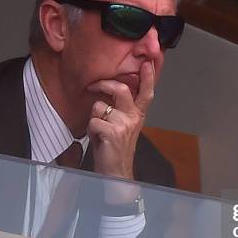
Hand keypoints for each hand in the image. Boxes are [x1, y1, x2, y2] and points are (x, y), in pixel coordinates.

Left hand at [86, 60, 154, 182]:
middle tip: (93, 86)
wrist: (117, 174)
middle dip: (104, 84)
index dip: (148, 77)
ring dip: (94, 118)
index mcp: (137, 116)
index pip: (146, 93)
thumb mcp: (123, 127)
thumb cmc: (116, 149)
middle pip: (121, 89)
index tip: (147, 63)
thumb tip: (109, 92)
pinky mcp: (112, 132)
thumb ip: (121, 110)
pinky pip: (93, 121)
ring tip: (99, 131)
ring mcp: (124, 125)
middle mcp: (134, 118)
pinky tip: (97, 139)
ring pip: (100, 106)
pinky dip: (90, 130)